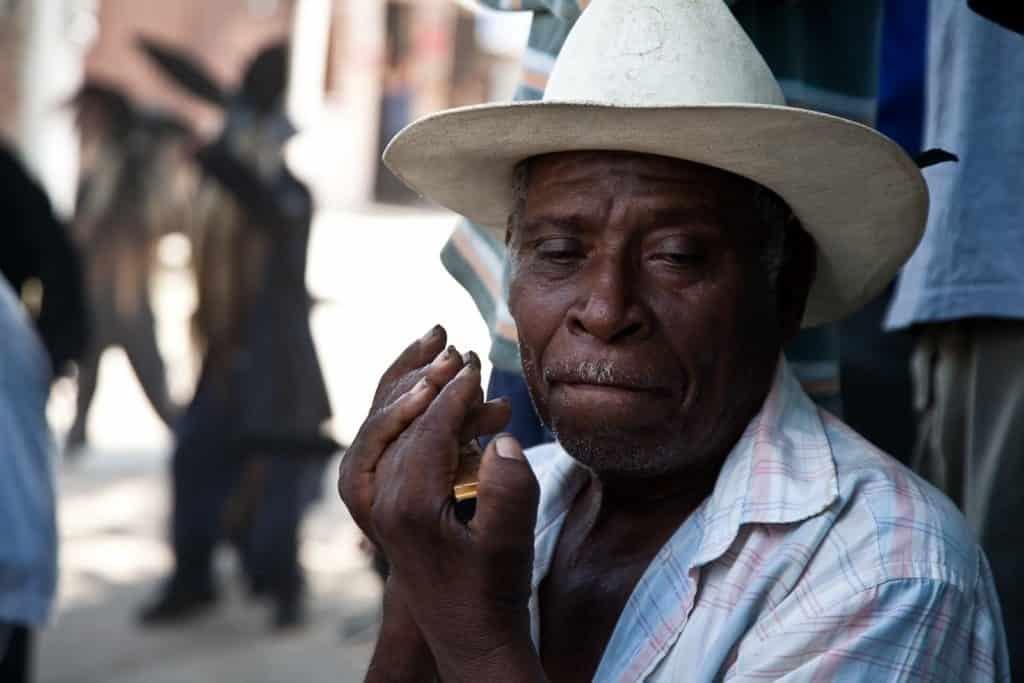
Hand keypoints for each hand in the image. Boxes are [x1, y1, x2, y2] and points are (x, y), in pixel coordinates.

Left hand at [368, 356, 542, 680]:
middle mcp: (379, 499)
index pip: (427, 431)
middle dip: (429, 379)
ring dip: (410, 383)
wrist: (466, 631)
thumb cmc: (492, 590)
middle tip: (458, 349)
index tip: (477, 364)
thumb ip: (510, 493)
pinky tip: (425, 382)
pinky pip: (385, 435)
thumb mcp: (510, 546)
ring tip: (435, 345)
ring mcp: (375, 499)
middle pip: (397, 419)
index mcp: (406, 506)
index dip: (455, 394)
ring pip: (384, 422)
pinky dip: (403, 404)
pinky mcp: (383, 498)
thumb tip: (504, 440)